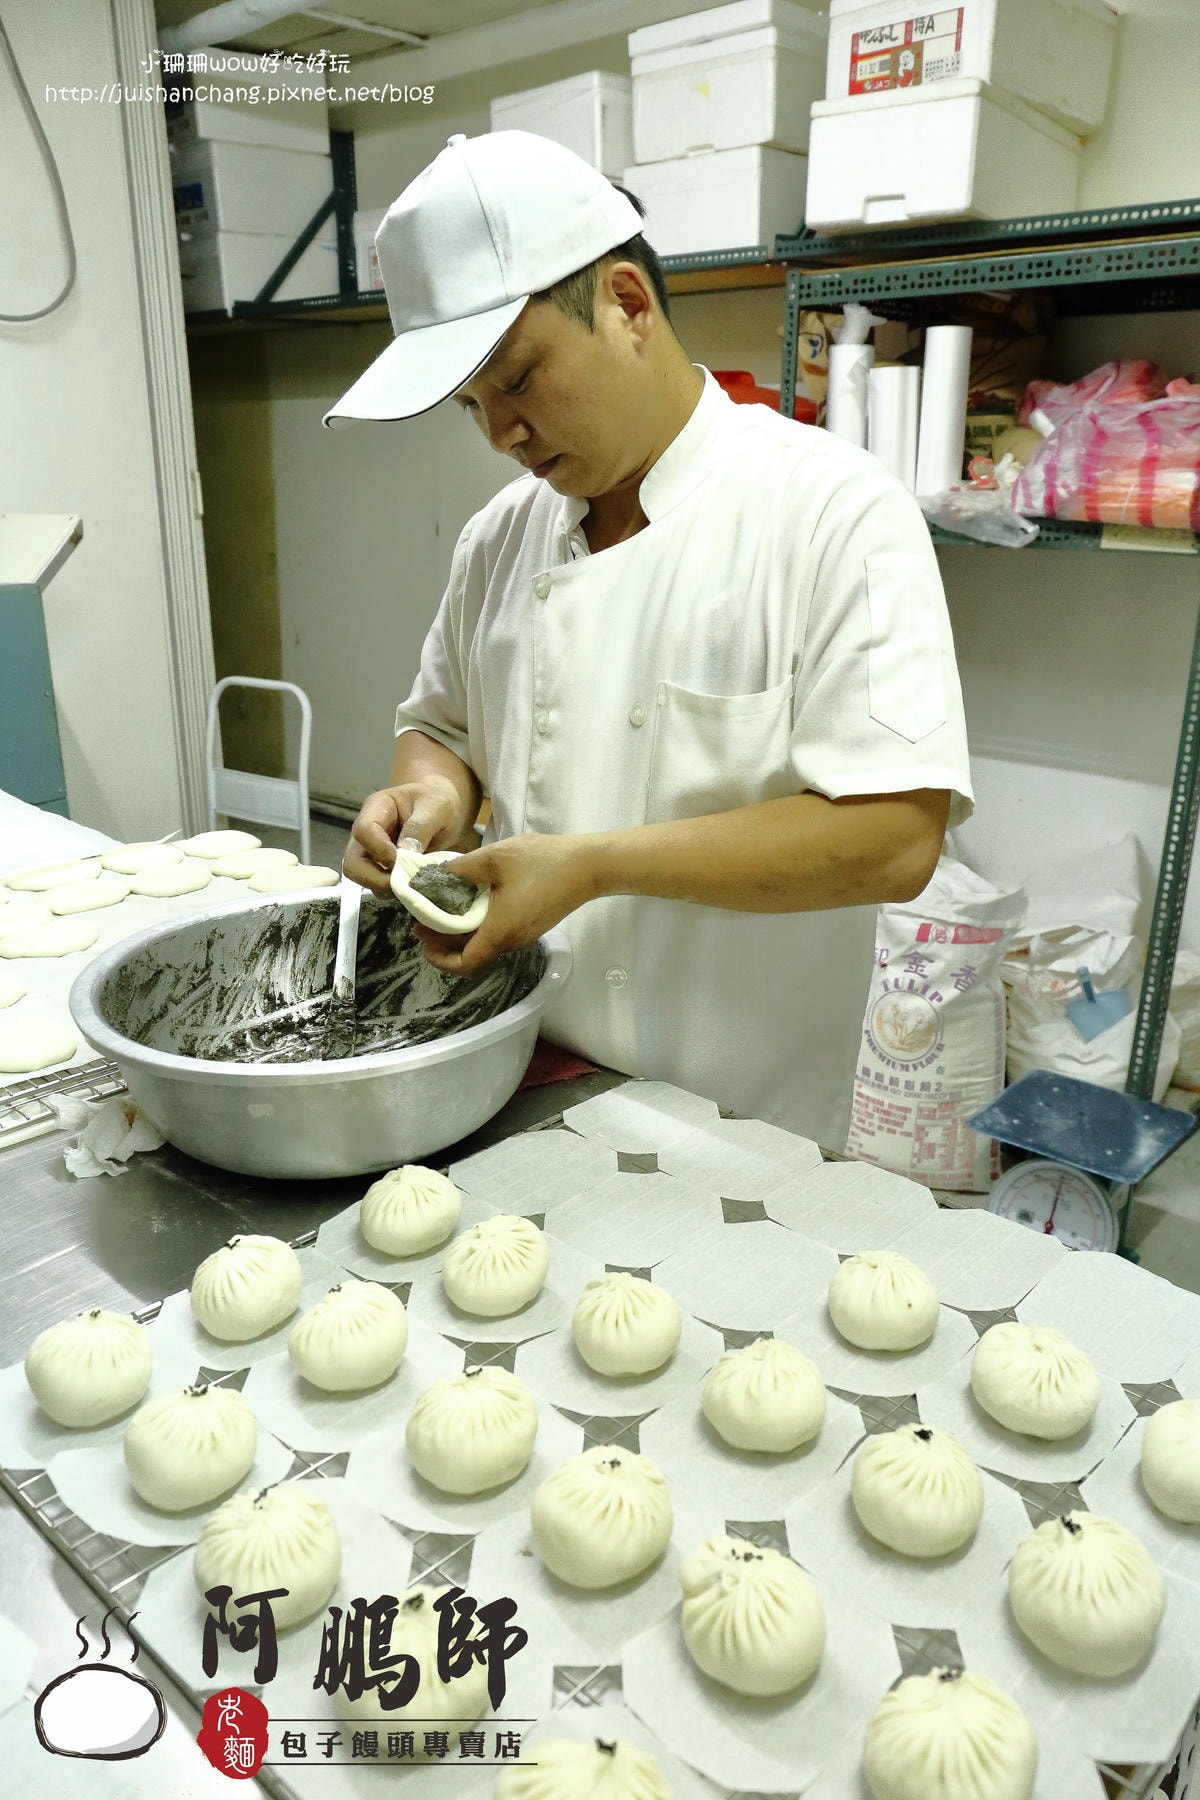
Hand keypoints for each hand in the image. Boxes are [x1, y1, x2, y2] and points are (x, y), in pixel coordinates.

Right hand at [344, 781, 468, 897]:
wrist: (442, 808)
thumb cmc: (436, 801)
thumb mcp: (437, 806)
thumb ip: (421, 827)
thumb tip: (405, 854)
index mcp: (377, 808)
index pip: (364, 831)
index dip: (379, 850)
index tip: (401, 860)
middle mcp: (367, 832)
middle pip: (352, 861)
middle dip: (373, 878)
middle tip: (403, 884)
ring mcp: (371, 851)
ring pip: (360, 876)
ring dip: (383, 887)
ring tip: (411, 885)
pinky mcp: (381, 867)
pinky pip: (377, 884)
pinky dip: (392, 890)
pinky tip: (413, 886)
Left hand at [412, 833, 594, 974]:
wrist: (588, 865)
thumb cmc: (543, 862)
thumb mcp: (495, 858)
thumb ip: (462, 869)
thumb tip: (438, 875)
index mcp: (500, 931)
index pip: (465, 964)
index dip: (440, 959)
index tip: (423, 942)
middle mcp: (512, 941)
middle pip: (472, 956)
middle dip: (445, 944)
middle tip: (425, 923)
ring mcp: (524, 935)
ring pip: (485, 945)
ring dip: (461, 934)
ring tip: (444, 910)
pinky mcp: (532, 925)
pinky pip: (498, 934)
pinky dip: (479, 926)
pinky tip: (472, 903)